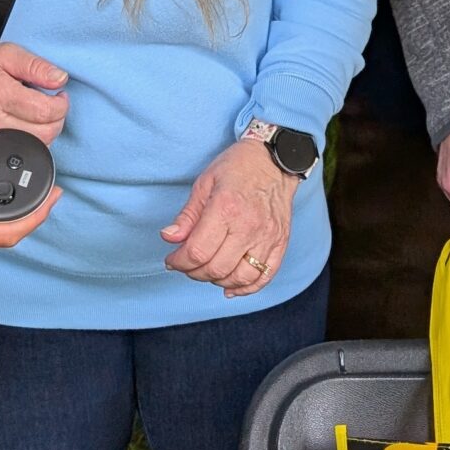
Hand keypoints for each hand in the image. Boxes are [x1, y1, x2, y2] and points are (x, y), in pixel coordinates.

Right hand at [0, 43, 67, 144]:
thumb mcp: (7, 54)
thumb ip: (35, 65)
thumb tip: (60, 79)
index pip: (44, 111)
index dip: (61, 105)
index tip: (60, 95)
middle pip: (44, 133)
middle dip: (57, 118)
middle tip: (53, 104)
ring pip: (37, 145)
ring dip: (48, 130)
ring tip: (42, 112)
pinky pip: (24, 150)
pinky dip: (35, 139)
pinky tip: (31, 124)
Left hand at [163, 138, 296, 297]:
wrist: (274, 161)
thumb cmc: (237, 168)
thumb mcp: (205, 183)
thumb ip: (187, 215)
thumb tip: (168, 238)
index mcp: (226, 209)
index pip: (197, 251)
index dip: (179, 262)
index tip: (172, 260)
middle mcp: (249, 227)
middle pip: (217, 268)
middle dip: (194, 273)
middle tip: (187, 265)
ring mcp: (267, 237)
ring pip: (240, 278)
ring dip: (218, 281)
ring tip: (207, 271)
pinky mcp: (280, 243)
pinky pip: (264, 276)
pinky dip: (246, 288)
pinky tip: (231, 287)